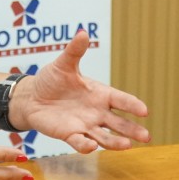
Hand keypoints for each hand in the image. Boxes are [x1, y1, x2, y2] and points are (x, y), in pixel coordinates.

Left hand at [10, 30, 150, 152]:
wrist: (32, 97)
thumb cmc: (51, 79)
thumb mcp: (63, 64)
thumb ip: (74, 51)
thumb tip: (83, 33)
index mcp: (99, 94)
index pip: (120, 100)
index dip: (132, 105)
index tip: (144, 110)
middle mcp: (96, 112)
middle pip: (119, 123)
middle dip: (132, 130)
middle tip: (146, 137)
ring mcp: (84, 125)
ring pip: (104, 137)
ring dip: (115, 142)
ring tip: (127, 146)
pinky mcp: (69, 134)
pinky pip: (80, 142)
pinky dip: (85, 145)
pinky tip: (91, 147)